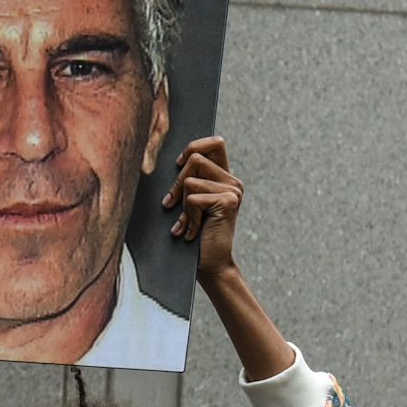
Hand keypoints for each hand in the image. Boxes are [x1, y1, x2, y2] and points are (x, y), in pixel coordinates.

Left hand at [164, 135, 242, 280]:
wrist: (210, 265)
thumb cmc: (195, 235)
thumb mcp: (190, 203)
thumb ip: (189, 181)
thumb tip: (172, 162)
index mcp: (225, 177)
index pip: (215, 142)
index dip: (194, 146)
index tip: (179, 165)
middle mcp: (233, 181)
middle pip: (195, 157)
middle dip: (178, 182)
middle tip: (174, 205)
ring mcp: (233, 191)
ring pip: (191, 180)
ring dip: (182, 206)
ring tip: (187, 224)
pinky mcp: (228, 202)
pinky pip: (192, 199)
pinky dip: (187, 218)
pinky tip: (193, 232)